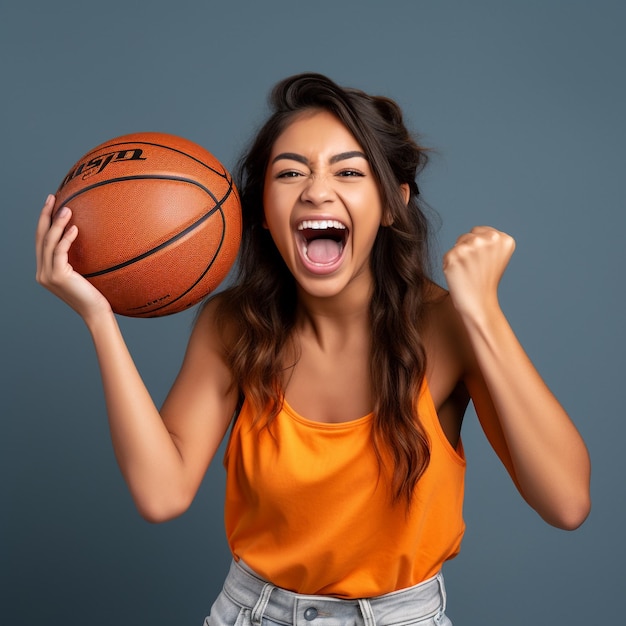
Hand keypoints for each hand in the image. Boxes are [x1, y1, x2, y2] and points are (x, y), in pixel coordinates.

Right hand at [35, 194, 111, 319]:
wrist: (96, 313)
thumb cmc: (96, 294)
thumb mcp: (86, 273)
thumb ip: (80, 259)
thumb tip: (90, 237)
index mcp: (46, 269)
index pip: (42, 241)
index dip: (45, 221)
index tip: (52, 204)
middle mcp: (42, 271)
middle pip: (40, 237)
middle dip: (45, 215)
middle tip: (52, 197)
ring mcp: (46, 274)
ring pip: (48, 242)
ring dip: (57, 223)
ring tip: (67, 209)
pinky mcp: (56, 276)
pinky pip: (59, 251)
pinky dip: (66, 238)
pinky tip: (75, 228)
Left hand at [442, 226, 514, 319]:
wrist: (479, 304)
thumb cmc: (486, 281)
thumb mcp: (497, 256)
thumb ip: (489, 240)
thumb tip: (474, 234)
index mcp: (503, 239)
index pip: (479, 231)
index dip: (477, 248)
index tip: (482, 263)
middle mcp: (489, 239)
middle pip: (467, 236)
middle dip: (468, 250)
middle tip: (475, 269)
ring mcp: (471, 246)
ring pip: (457, 244)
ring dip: (459, 256)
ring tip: (468, 271)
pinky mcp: (455, 255)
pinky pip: (448, 255)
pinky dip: (450, 264)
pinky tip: (459, 275)